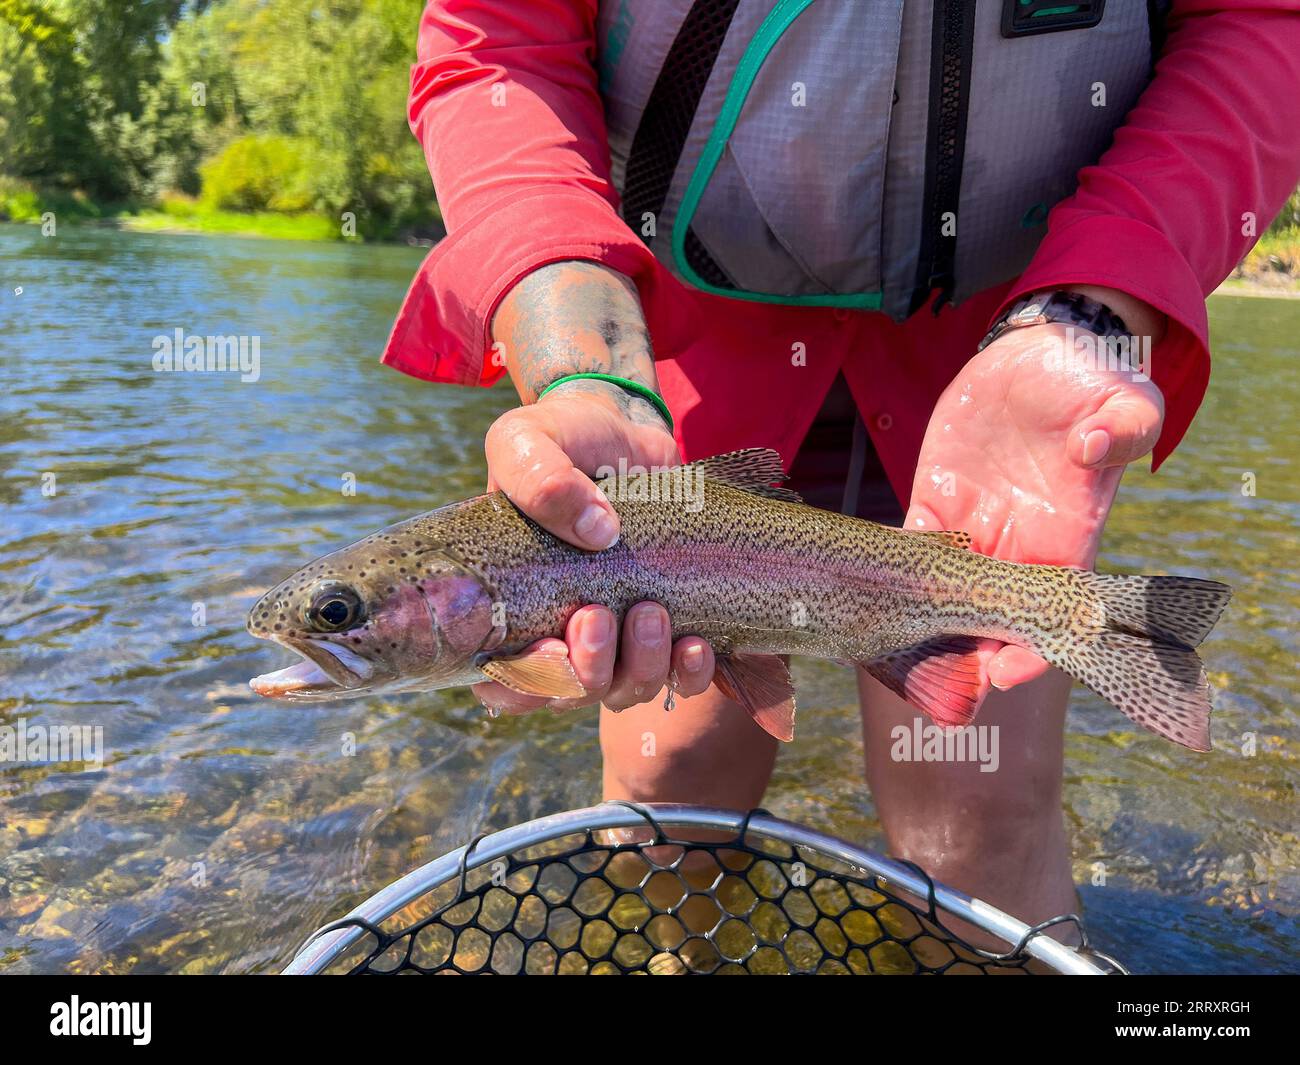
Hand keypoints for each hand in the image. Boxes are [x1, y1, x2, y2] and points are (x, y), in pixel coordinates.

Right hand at [475, 382, 715, 715]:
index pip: (507, 681)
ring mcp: (618, 635)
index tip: (553, 645)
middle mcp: (563, 632)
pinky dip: (689, 672)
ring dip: (641, 665)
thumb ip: (539, 478)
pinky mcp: (668, 626)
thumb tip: (597, 531)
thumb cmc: (561, 438)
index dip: (528, 684)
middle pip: (575, 692)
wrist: (623, 427)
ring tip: (652, 613)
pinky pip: (679, 677)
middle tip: (597, 615)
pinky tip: (696, 643)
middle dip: (588, 669)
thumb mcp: (528, 440)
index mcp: (512, 606)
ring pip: (626, 689)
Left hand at [905, 305, 1164, 692]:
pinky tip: (866, 594)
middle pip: (992, 617)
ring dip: (924, 625)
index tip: (1006, 673)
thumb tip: (1095, 447)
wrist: (1038, 356)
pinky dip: (893, 571)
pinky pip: (911, 546)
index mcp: (1069, 533)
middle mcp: (1019, 542)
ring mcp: (976, 524)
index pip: (1053, 610)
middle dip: (968, 654)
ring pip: (946, 593)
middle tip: (938, 686)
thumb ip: (1124, 428)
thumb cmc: (1090, 384)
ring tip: (892, 655)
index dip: (1034, 649)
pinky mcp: (937, 501)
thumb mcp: (1124, 399)